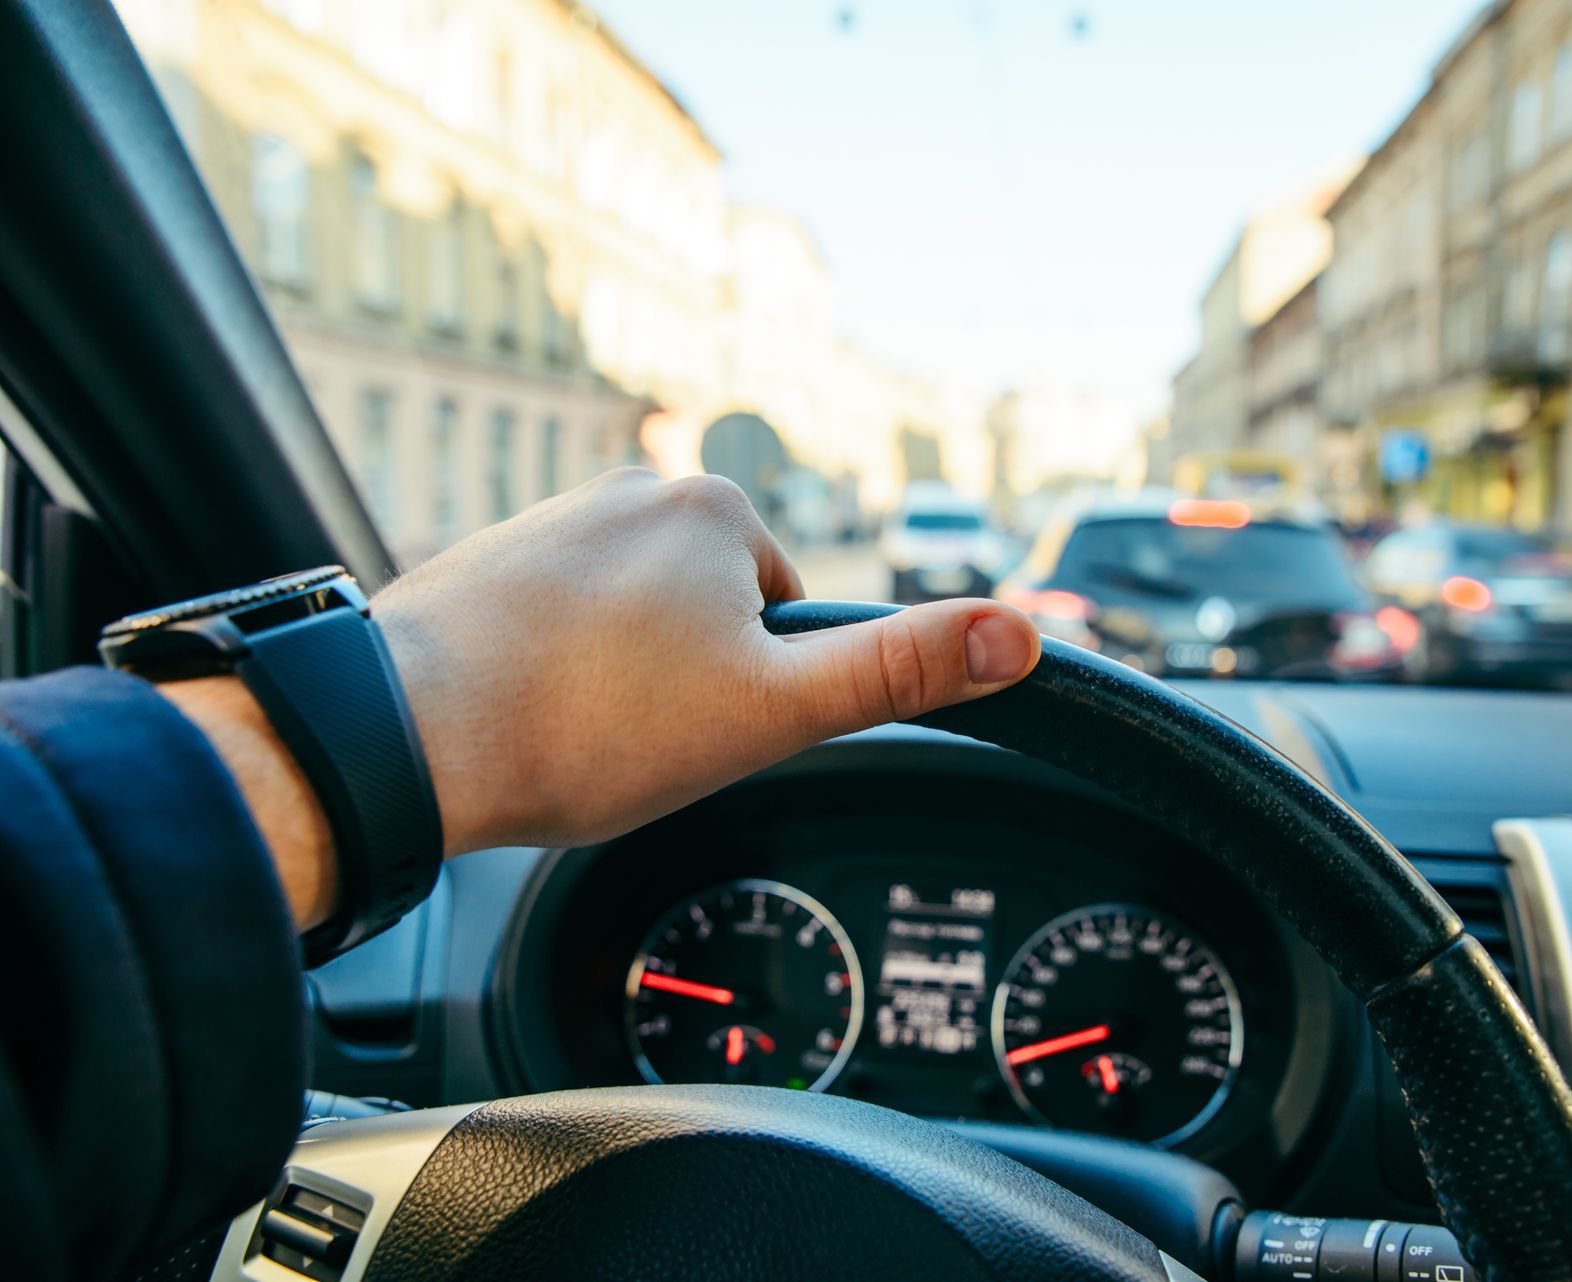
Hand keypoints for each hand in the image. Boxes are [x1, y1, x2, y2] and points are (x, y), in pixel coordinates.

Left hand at [372, 469, 1040, 854]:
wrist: (401, 740)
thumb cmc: (587, 727)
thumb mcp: (773, 711)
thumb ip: (899, 669)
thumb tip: (1021, 634)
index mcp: (716, 509)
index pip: (793, 615)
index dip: (764, 692)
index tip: (705, 728)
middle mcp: (635, 489)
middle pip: (719, 617)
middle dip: (697, 685)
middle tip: (643, 738)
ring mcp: (555, 520)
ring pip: (643, 626)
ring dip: (629, 684)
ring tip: (581, 731)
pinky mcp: (492, 559)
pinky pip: (570, 626)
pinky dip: (567, 673)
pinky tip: (535, 716)